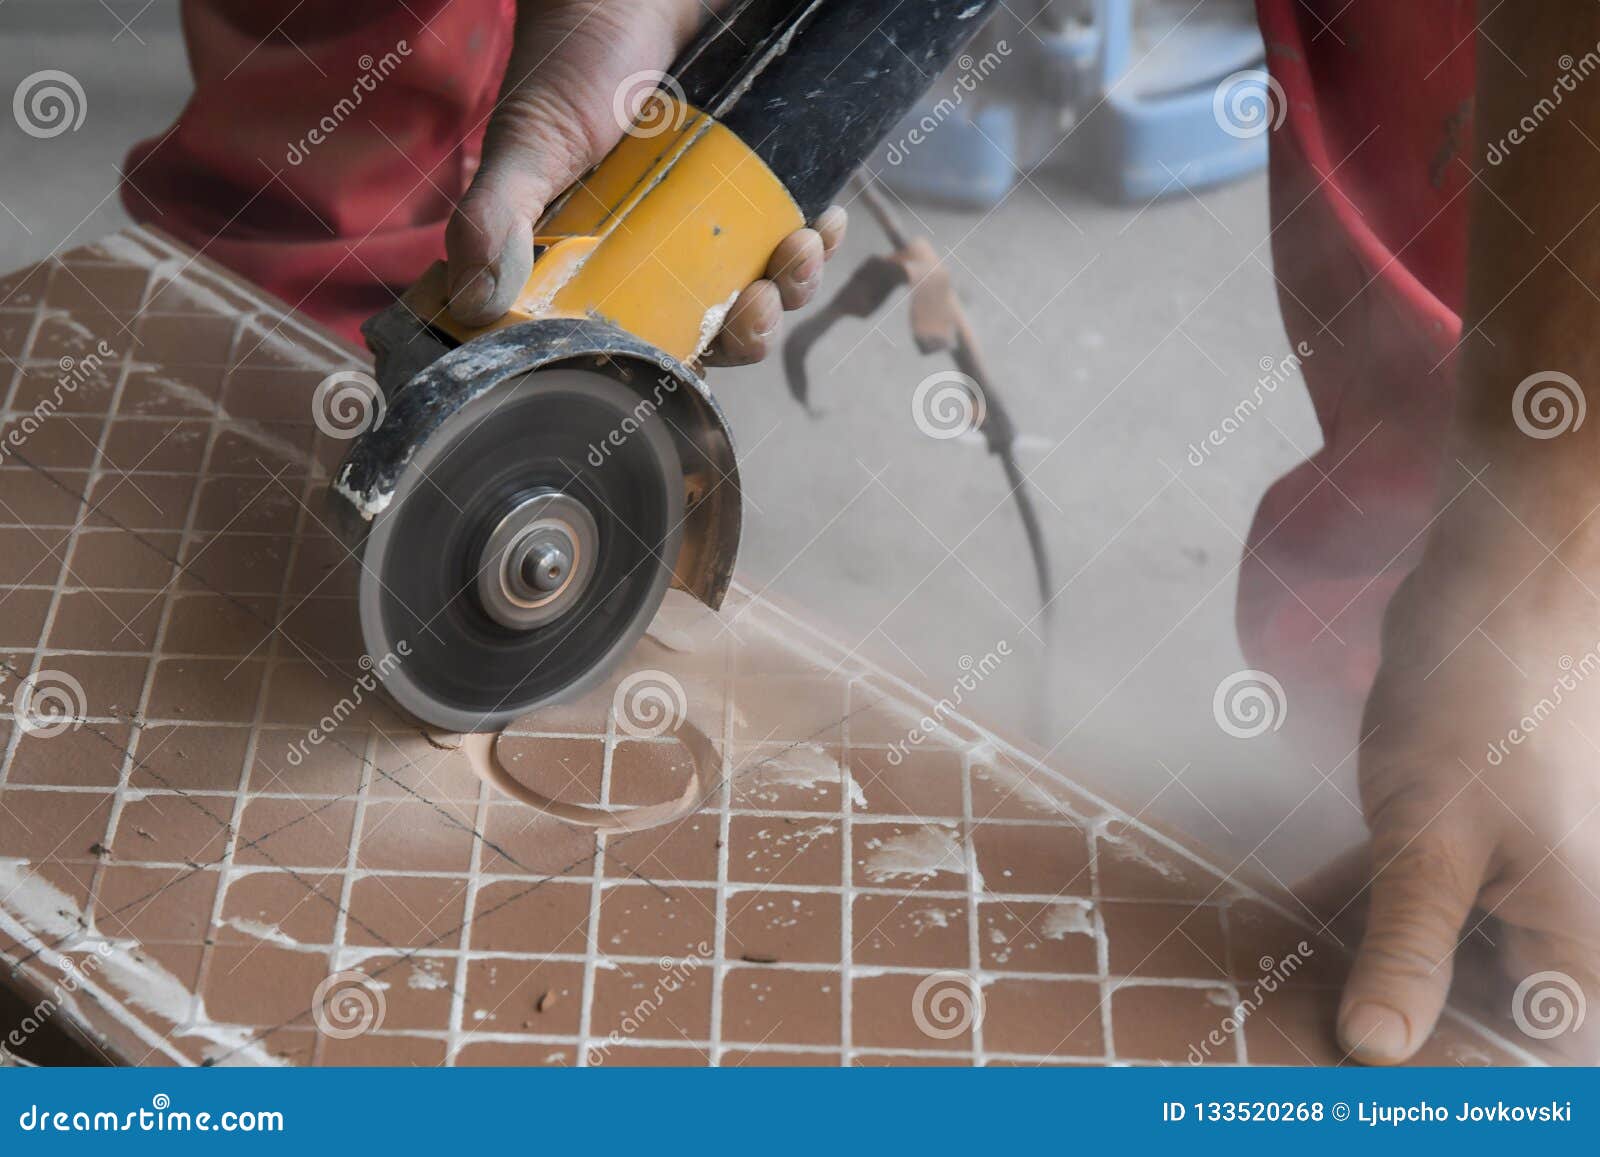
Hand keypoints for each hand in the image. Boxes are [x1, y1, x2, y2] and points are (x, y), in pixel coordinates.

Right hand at [444, 0, 845, 363]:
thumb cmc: (570, 57)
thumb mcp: (528, 140)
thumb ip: (498, 213)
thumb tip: (473, 302)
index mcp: (600, 263)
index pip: (643, 343)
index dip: (677, 362)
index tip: (701, 352)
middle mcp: (660, 250)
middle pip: (715, 327)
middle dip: (748, 331)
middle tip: (757, 303)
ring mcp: (711, 218)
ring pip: (765, 285)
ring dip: (794, 286)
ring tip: (801, 249)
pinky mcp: (755, 181)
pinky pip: (795, 228)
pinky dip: (819, 237)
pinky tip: (826, 220)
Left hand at [1339, 497, 1599, 1063]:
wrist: (1495, 589)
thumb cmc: (1489, 708)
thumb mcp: (1433, 844)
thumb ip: (1406, 950)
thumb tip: (1375, 1050)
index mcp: (1576, 948)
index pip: (1525, 1062)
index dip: (1450, 1084)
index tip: (1362, 1094)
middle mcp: (1553, 927)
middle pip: (1471, 1016)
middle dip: (1390, 1032)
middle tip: (1292, 1054)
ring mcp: (1505, 886)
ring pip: (1430, 958)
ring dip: (1361, 973)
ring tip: (1273, 1007)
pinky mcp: (1458, 846)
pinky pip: (1406, 903)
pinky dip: (1353, 915)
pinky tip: (1284, 933)